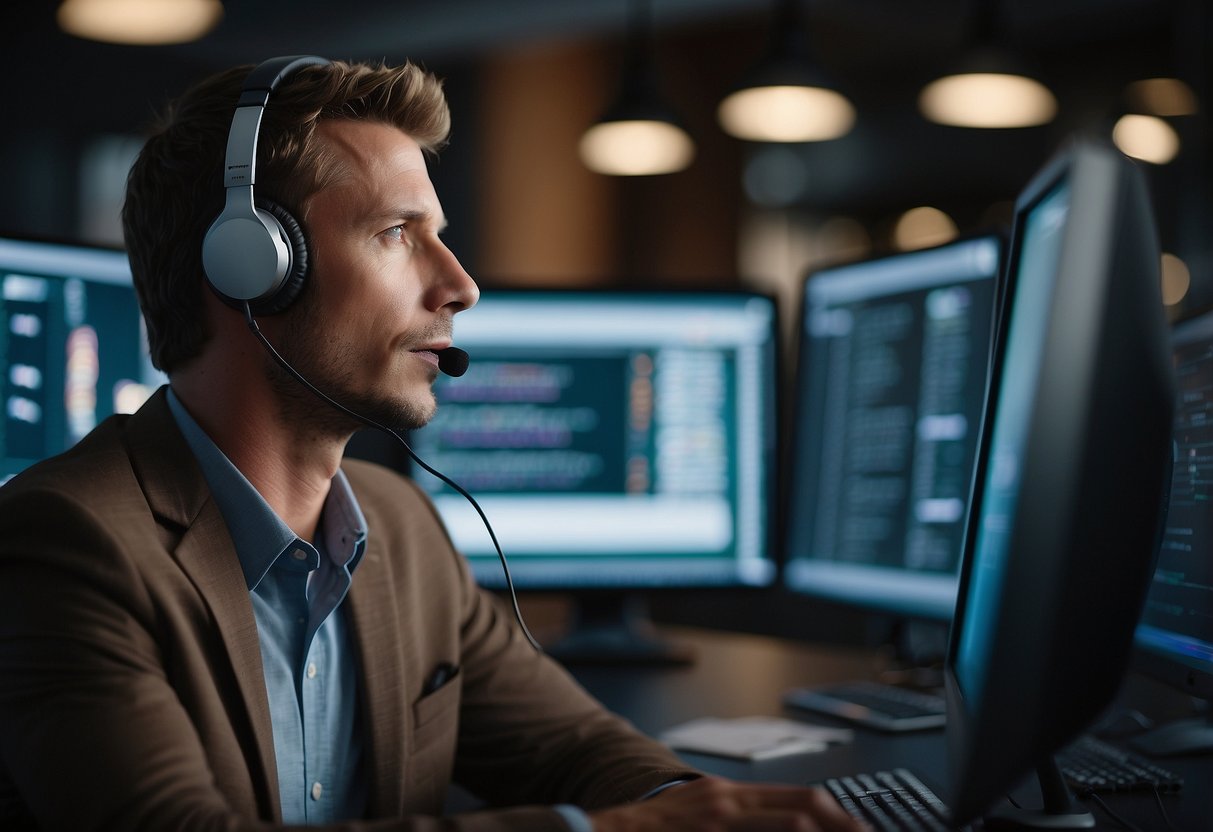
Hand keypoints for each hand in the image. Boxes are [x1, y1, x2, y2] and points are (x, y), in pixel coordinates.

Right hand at [588, 776, 867, 831]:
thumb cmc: (655, 831)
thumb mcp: (702, 812)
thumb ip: (739, 816)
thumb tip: (787, 823)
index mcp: (728, 794)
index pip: (796, 797)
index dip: (835, 813)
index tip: (859, 827)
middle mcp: (726, 804)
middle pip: (799, 810)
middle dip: (839, 826)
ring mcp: (716, 825)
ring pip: (785, 827)